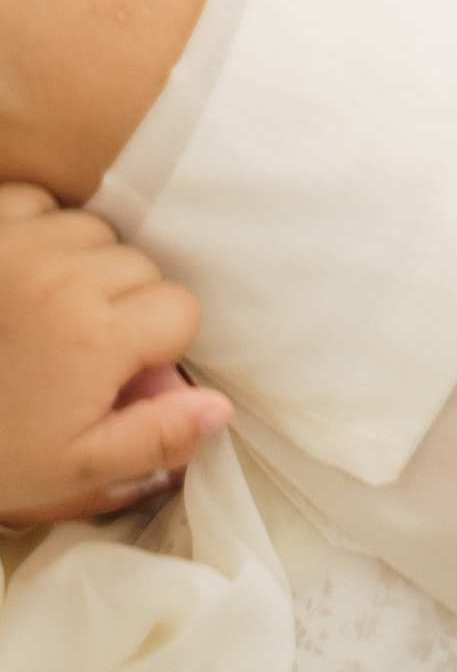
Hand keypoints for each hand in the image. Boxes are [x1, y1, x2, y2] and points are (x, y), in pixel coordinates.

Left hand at [0, 183, 231, 525]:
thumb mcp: (73, 470)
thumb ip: (153, 438)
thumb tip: (220, 408)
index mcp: (97, 337)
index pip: (181, 310)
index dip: (159, 348)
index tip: (122, 374)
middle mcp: (65, 277)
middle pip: (144, 267)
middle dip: (126, 306)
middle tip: (81, 351)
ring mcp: (22, 244)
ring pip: (99, 232)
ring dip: (86, 265)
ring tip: (50, 312)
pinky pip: (40, 202)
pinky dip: (39, 227)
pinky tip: (25, 271)